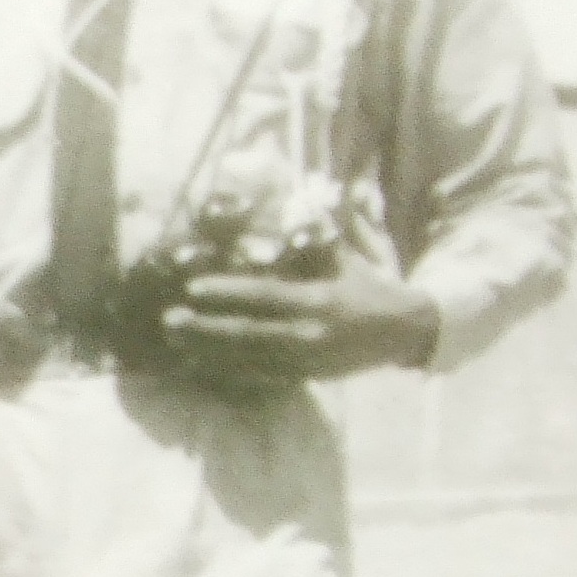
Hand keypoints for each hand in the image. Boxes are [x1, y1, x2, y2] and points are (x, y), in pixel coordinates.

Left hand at [162, 248, 438, 385]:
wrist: (407, 331)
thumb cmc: (373, 284)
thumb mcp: (350, 254)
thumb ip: (319, 232)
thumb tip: (295, 200)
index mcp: (319, 300)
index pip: (264, 297)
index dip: (227, 293)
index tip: (193, 289)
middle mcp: (310, 334)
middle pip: (247, 335)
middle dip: (205, 330)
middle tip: (169, 322)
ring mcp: (308, 361)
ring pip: (249, 360)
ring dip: (209, 353)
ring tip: (176, 343)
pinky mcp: (308, 377)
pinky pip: (261, 377)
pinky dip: (230, 371)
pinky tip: (203, 364)